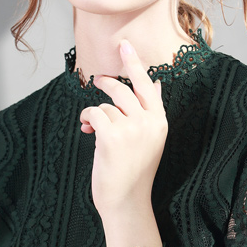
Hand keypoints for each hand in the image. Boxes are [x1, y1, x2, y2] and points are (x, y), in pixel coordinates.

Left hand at [79, 40, 167, 218]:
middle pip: (124, 89)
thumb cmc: (134, 172)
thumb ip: (150, 112)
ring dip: (95, 114)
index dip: (135, 63)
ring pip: (107, 104)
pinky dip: (87, 120)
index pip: (148, 85)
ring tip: (91, 128)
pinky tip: (86, 132)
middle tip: (97, 80)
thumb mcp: (150, 140)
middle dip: (107, 82)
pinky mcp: (112, 136)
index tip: (125, 45)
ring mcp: (131, 129)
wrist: (126, 202)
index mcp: (159, 123)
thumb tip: (156, 83)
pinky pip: (94, 113)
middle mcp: (148, 123)